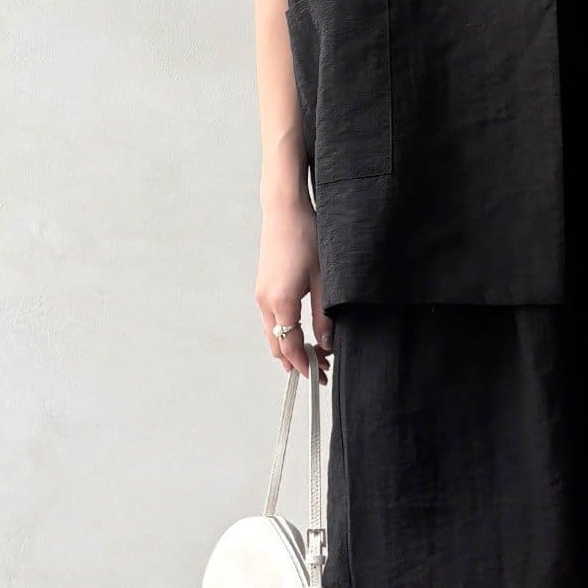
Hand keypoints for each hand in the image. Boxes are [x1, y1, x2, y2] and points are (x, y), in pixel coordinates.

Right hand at [255, 200, 331, 381]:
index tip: (318, 376)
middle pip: (277, 345)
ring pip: (273, 333)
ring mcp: (261, 294)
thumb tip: (326, 343)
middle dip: (297, 361)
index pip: (290, 346)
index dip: (304, 365)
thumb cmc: (306, 238)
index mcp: (281, 301)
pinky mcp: (263, 287)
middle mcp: (265, 301)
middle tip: (321, 368)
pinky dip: (284, 332)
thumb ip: (324, 315)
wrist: (285, 210)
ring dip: (291, 346)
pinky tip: (303, 331)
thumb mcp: (324, 279)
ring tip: (316, 351)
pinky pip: (271, 320)